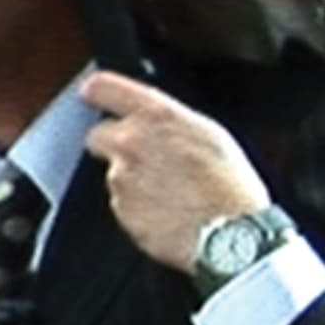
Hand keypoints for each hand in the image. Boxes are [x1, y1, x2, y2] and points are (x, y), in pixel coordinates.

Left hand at [77, 68, 269, 273]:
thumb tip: (154, 122)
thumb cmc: (231, 186)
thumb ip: (171, 122)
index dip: (97, 91)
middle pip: (98, 136)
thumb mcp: (210, 134)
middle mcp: (131, 142)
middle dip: (113, 145)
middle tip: (144, 158)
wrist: (232, 236)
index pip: (104, 88)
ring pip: (116, 173)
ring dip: (134, 181)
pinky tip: (168, 211)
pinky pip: (124, 204)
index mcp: (156, 116)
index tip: (92, 93)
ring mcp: (121, 178)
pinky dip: (140, 207)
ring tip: (172, 192)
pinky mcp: (121, 210)